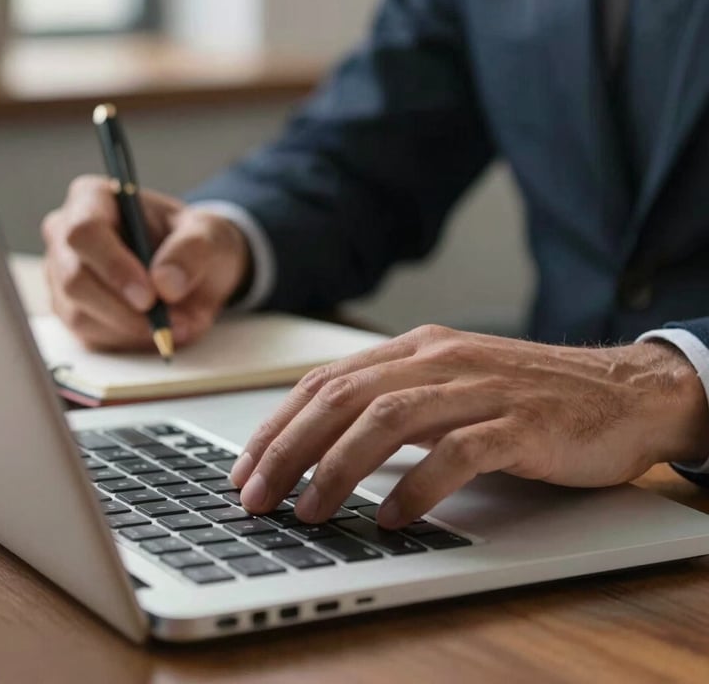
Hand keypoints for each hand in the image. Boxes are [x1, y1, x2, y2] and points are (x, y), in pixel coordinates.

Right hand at [41, 175, 249, 349]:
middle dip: (123, 309)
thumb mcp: (209, 235)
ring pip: (79, 314)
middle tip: (168, 321)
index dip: (114, 267)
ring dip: (131, 329)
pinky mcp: (72, 311)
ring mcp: (63, 276)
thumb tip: (165, 283)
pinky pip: (90, 337)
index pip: (85, 232)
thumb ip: (192, 251)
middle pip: (74, 279)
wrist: (197, 269)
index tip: (149, 296)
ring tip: (178, 325)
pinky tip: (158, 331)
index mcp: (92, 199)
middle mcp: (65, 235)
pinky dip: (128, 341)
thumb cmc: (195, 241)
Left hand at [231, 325, 708, 527]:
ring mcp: (480, 389)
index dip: (280, 423)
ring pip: (389, 420)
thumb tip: (326, 443)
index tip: (248, 465)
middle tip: (258, 495)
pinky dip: (418, 486)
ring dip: (339, 468)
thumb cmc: (525, 394)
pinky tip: (393, 517)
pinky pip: (458, 452)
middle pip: (344, 398)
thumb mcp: (448, 384)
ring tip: (310, 512)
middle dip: (291, 449)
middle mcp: (439, 360)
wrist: (618, 389)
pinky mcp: (520, 423)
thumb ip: (394, 402)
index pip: (327, 380)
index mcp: (416, 349)